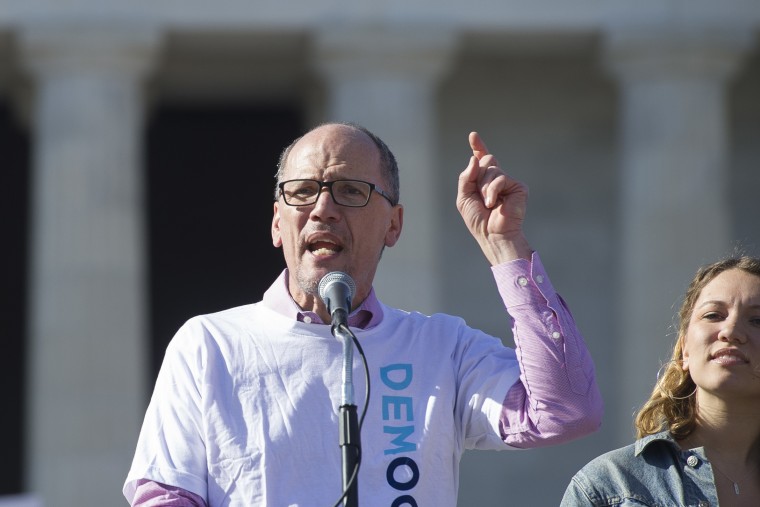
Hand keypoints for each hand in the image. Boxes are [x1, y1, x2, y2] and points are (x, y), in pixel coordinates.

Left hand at [456, 131, 531, 263]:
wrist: (492, 235)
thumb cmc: (479, 220)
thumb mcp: (464, 198)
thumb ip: (466, 177)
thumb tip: (475, 158)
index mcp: (483, 181)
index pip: (480, 160)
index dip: (478, 147)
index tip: (473, 135)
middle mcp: (497, 179)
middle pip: (486, 160)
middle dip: (477, 177)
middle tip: (480, 197)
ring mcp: (509, 182)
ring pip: (491, 169)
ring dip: (484, 187)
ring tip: (488, 204)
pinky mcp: (518, 187)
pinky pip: (500, 178)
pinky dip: (492, 191)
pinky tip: (494, 204)